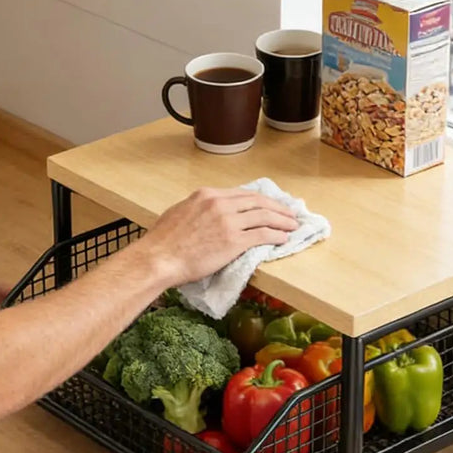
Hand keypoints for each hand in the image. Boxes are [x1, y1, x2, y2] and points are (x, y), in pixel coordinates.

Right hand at [140, 187, 298, 287]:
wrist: (159, 258)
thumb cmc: (162, 240)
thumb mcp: (179, 212)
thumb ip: (198, 208)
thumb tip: (207, 213)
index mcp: (207, 195)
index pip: (242, 194)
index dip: (261, 200)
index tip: (271, 204)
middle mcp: (220, 204)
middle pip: (258, 202)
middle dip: (277, 208)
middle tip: (290, 213)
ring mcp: (228, 222)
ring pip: (264, 216)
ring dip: (282, 221)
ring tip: (293, 226)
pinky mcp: (233, 242)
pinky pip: (262, 235)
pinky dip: (276, 235)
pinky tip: (283, 239)